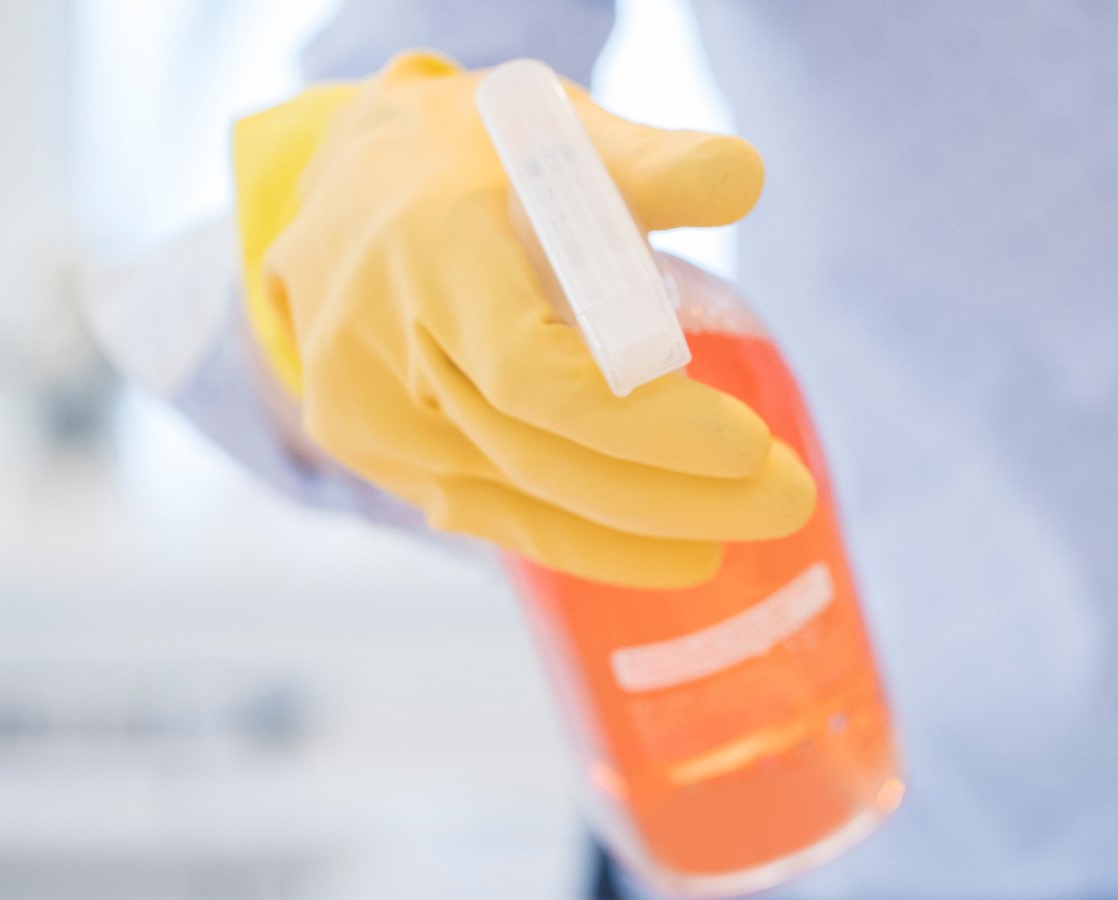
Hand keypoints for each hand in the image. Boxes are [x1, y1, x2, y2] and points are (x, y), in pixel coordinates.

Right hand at [234, 52, 813, 586]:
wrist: (328, 188)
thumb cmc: (464, 156)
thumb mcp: (550, 128)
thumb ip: (650, 160)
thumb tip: (746, 178)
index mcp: (430, 249)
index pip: (535, 375)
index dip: (645, 425)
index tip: (748, 445)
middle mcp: (382, 339)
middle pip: (539, 451)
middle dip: (673, 491)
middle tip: (788, 500)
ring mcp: (367, 408)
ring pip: (516, 499)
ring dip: (643, 528)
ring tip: (752, 526)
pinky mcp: (374, 453)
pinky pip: (490, 518)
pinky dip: (587, 544)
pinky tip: (674, 553)